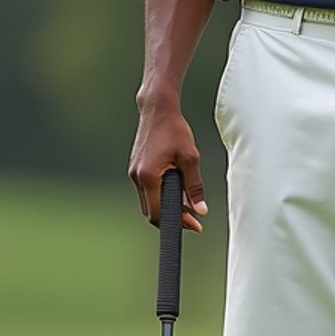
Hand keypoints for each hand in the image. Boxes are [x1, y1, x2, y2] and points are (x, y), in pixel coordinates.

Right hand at [128, 102, 207, 232]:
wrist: (157, 110)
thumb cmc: (175, 130)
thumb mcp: (190, 158)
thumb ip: (194, 186)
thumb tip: (201, 210)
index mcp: (149, 176)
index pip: (158, 213)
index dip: (176, 222)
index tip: (194, 225)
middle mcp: (136, 177)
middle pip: (151, 212)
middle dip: (172, 218)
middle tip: (194, 219)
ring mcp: (133, 173)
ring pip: (148, 202)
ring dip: (165, 207)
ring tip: (187, 206)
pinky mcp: (135, 168)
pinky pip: (146, 190)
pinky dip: (159, 196)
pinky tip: (175, 192)